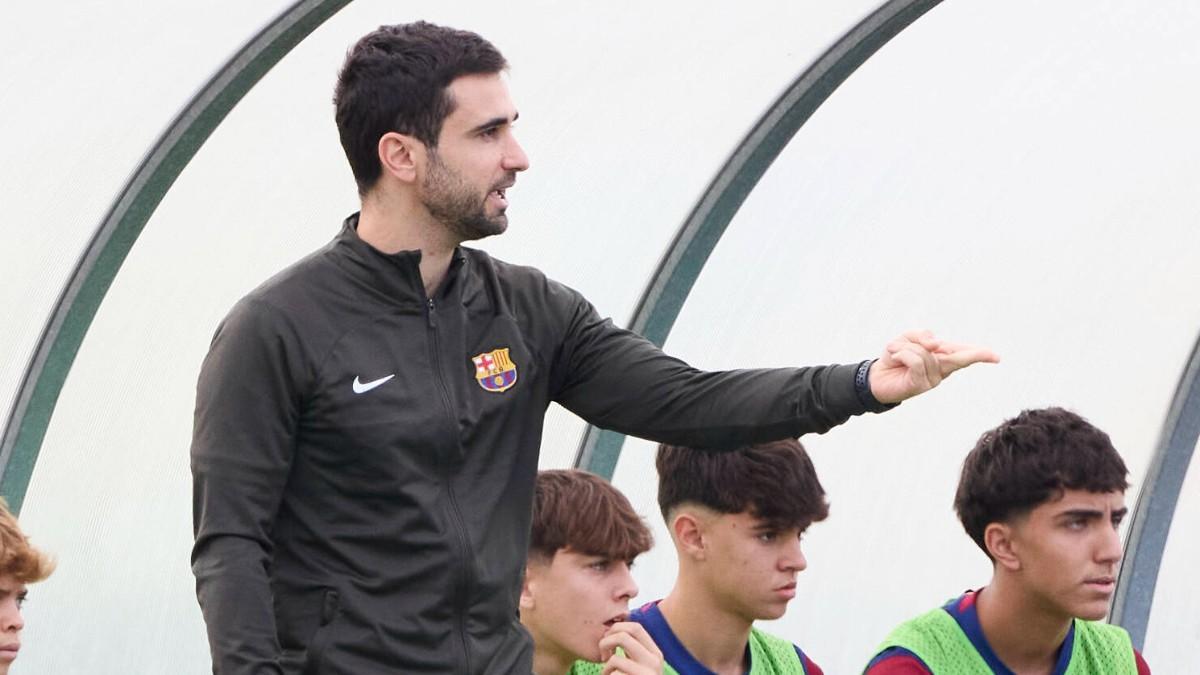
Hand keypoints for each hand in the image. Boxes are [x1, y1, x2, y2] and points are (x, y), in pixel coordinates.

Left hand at [598, 622, 663, 674]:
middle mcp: (654, 662)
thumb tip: (612, 629)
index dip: (616, 628)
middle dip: (606, 643)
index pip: (636, 627)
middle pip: (623, 637)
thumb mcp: (642, 663)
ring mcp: (646, 674)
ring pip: (615, 660)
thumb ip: (633, 648)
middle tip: (603, 656)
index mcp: (655, 653)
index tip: (608, 639)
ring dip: (606, 668)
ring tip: (607, 674)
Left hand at [869, 330, 998, 403]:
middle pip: (960, 358)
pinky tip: (894, 357)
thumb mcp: (906, 339)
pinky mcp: (920, 385)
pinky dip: (902, 354)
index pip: (963, 353)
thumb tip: (936, 343)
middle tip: (994, 356)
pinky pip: (915, 361)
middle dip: (976, 355)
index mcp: (942, 357)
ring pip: (925, 353)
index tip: (996, 357)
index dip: (979, 353)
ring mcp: (932, 379)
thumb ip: (921, 336)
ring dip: (906, 347)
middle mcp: (941, 369)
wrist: (875, 378)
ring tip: (897, 353)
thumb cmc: (895, 357)